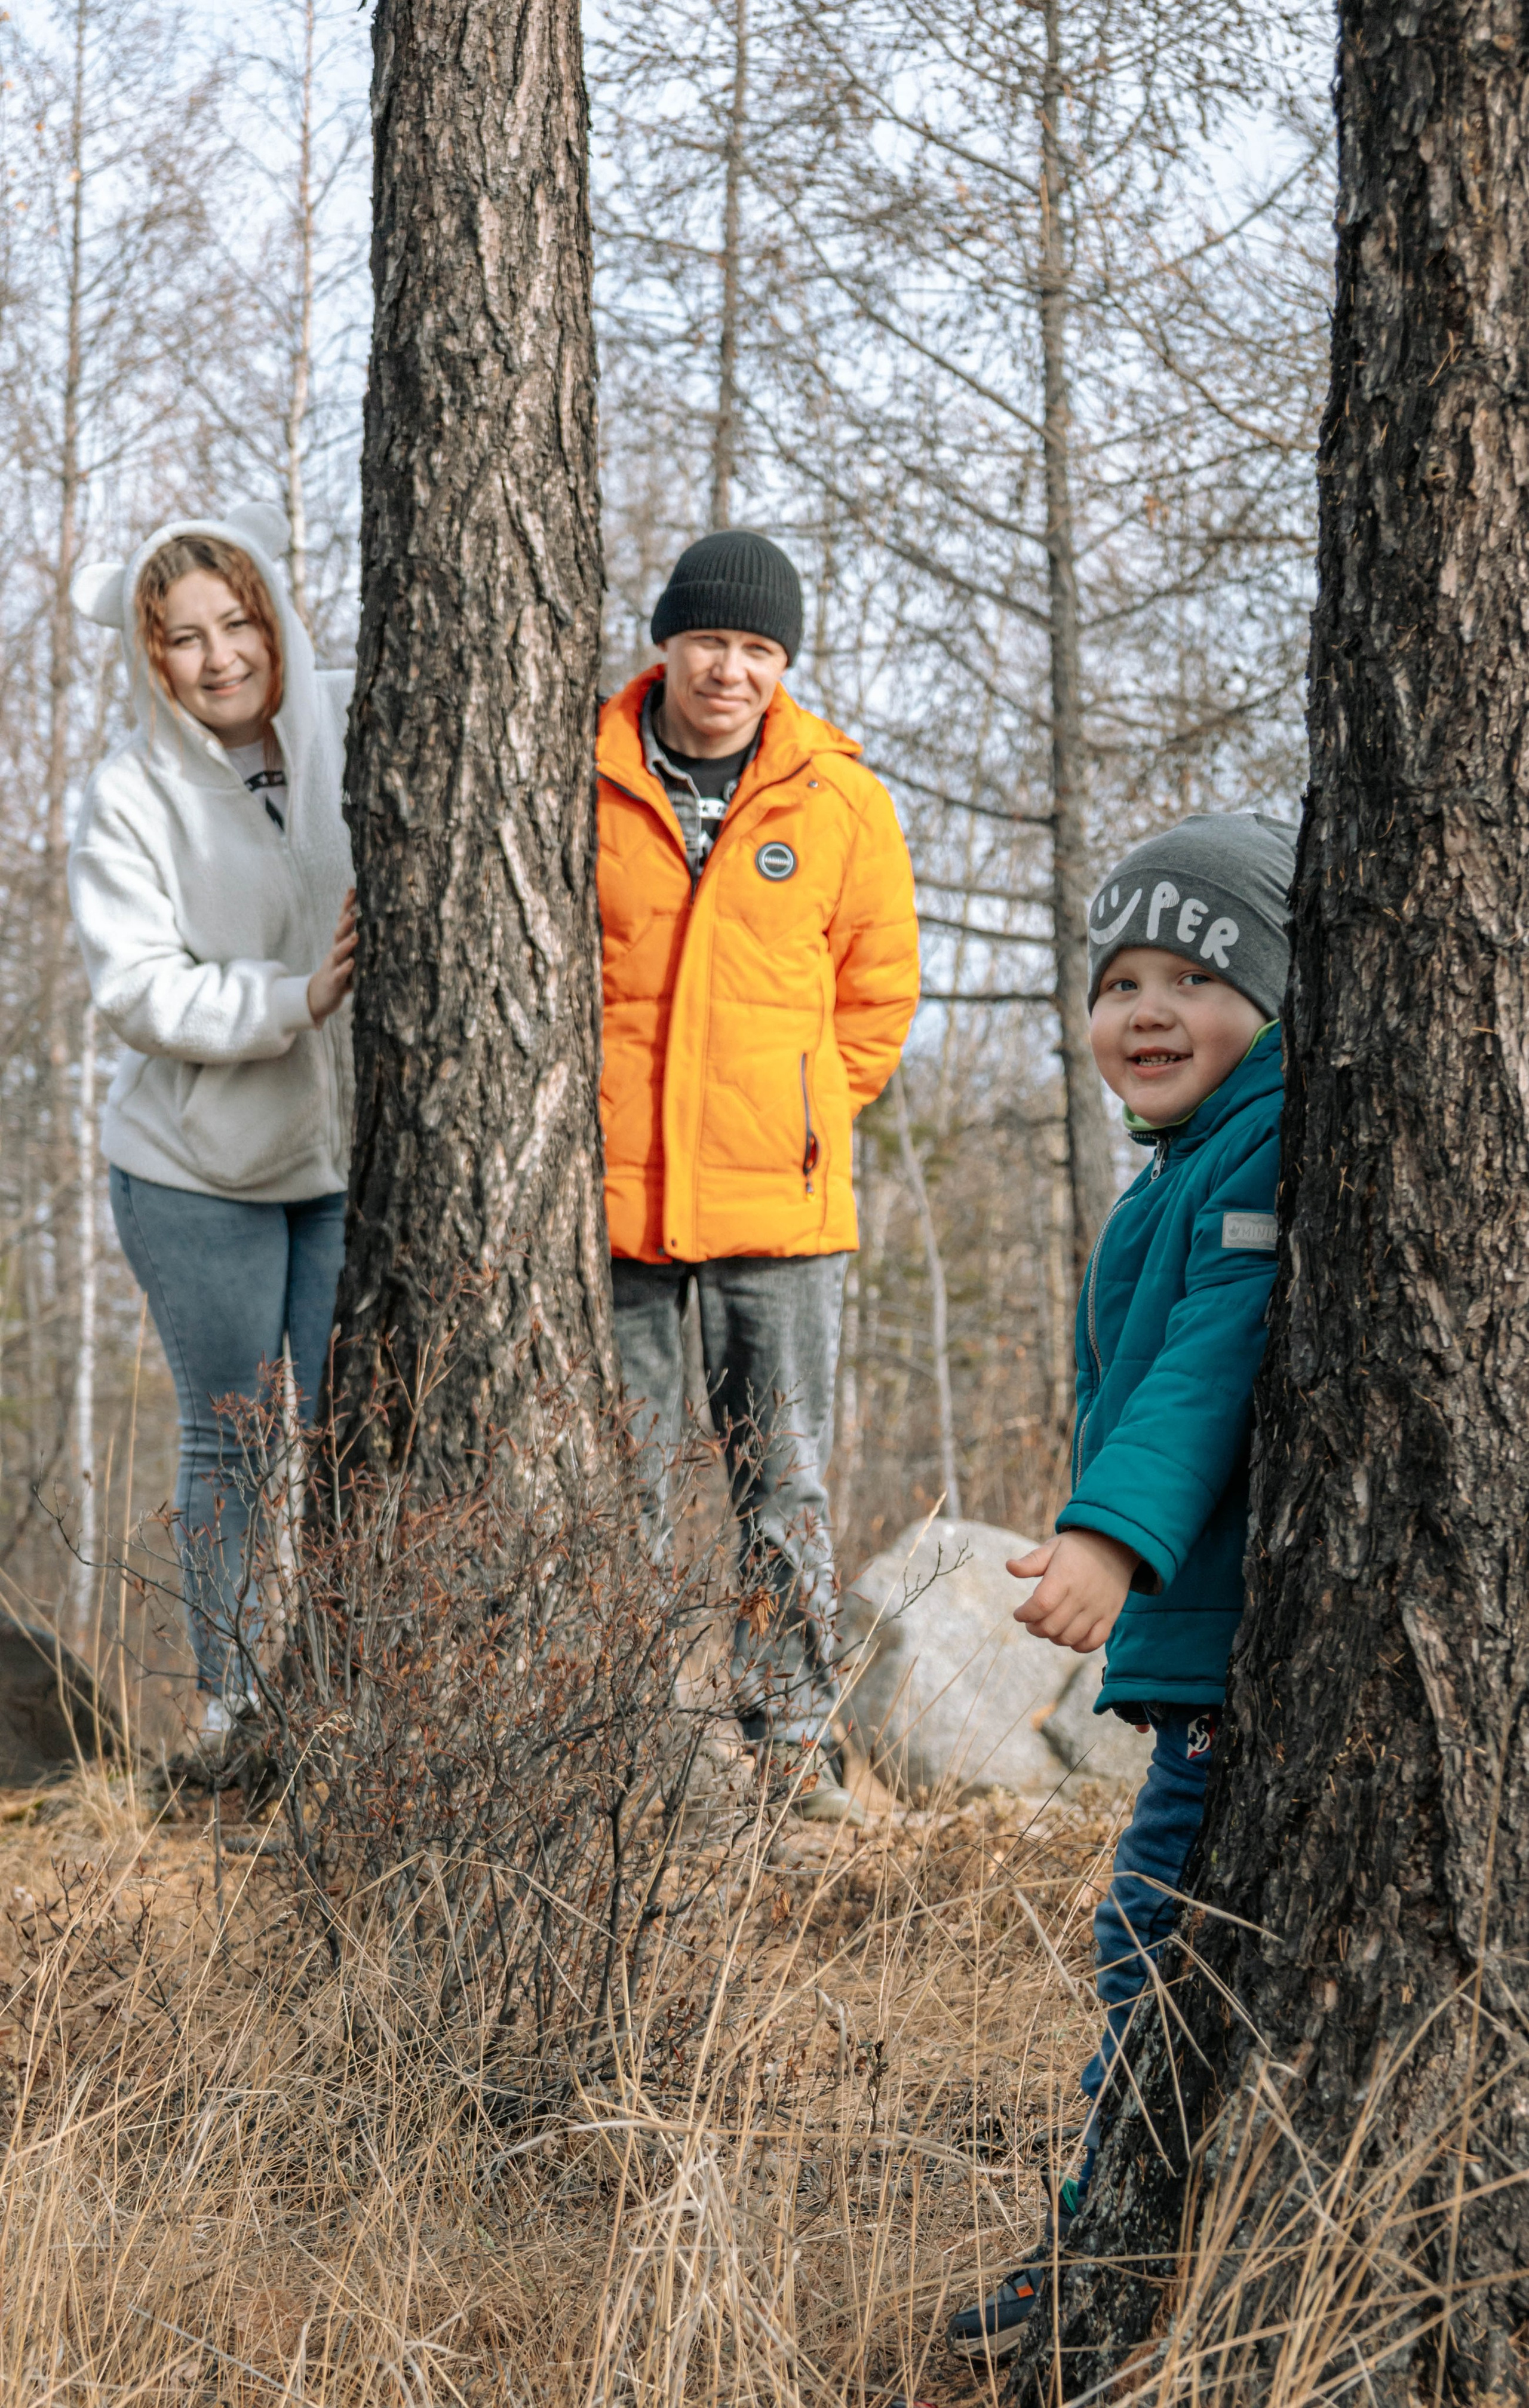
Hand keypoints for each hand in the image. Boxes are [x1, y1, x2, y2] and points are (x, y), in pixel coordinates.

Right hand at [307, 888, 356, 1025]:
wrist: (320, 997)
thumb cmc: (341, 974)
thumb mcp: (351, 957)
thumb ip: (362, 945)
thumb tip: (384, 928)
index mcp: (341, 944)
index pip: (343, 922)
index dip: (347, 906)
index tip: (353, 889)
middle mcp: (336, 952)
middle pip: (339, 933)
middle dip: (346, 920)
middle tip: (354, 909)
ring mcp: (333, 966)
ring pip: (338, 952)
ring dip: (346, 943)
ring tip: (356, 935)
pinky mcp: (334, 981)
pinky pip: (339, 973)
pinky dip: (345, 968)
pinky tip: (351, 962)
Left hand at [1008, 1528, 1137, 1653]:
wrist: (1116, 1546)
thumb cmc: (1078, 1548)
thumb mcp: (1053, 1547)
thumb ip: (1031, 1561)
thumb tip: (1009, 1567)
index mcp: (1064, 1576)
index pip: (1040, 1605)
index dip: (1025, 1614)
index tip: (1018, 1613)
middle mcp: (1081, 1595)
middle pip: (1052, 1626)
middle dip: (1034, 1628)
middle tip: (1031, 1622)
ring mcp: (1097, 1608)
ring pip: (1069, 1638)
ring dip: (1053, 1637)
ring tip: (1048, 1626)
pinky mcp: (1110, 1616)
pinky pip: (1093, 1642)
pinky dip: (1078, 1645)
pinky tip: (1069, 1635)